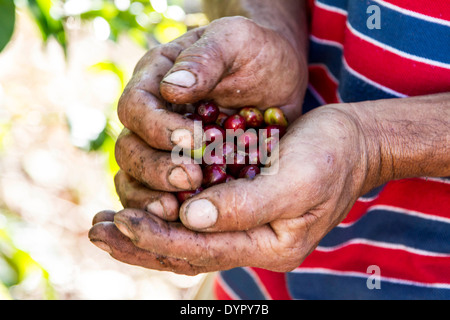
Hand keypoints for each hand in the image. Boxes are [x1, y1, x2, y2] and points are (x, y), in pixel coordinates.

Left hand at [89, 104, 373, 273]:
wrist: (353, 142)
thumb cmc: (332, 156)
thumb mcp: (297, 181)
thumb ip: (245, 204)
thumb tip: (190, 217)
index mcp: (270, 245)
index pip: (203, 250)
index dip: (160, 238)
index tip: (123, 222)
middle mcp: (253, 241)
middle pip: (187, 252)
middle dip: (140, 243)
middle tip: (97, 229)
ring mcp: (246, 224)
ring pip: (186, 237)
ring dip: (145, 230)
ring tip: (104, 222)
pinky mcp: (240, 203)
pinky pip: (195, 216)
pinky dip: (164, 212)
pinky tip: (140, 202)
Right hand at [112, 16, 307, 216]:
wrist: (277, 79)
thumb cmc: (256, 53)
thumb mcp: (236, 40)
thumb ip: (206, 58)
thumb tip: (172, 88)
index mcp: (155, 80)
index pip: (135, 107)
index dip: (157, 129)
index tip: (194, 141)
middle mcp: (153, 117)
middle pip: (129, 149)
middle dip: (156, 168)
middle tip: (190, 178)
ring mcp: (164, 148)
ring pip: (136, 179)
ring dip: (154, 196)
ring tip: (182, 208)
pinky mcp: (185, 171)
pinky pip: (161, 196)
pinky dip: (171, 209)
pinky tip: (192, 217)